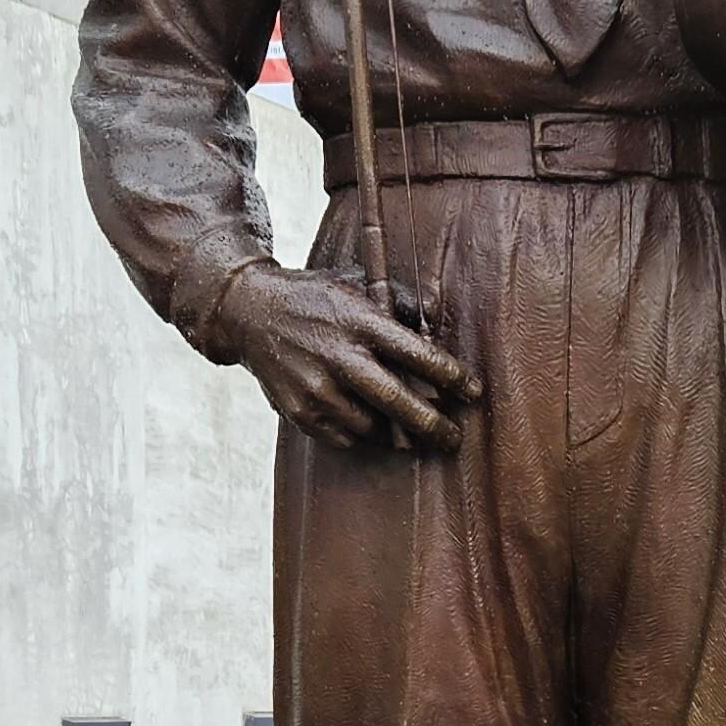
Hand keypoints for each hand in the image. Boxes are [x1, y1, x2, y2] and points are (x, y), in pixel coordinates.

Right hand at [216, 264, 481, 456]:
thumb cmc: (316, 298)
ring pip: (373, 426)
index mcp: (359, 321)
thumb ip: (399, 301)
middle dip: (433, 425)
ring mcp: (316, 387)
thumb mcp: (356, 285)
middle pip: (398, 401)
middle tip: (454, 439)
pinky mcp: (299, 411)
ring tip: (411, 433)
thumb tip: (438, 319)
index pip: (417, 354)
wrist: (251, 312)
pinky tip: (371, 425)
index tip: (474, 393)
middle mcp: (338, 356)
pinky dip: (362, 434)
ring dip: (397, 433)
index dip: (451, 377)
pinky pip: (345, 436)